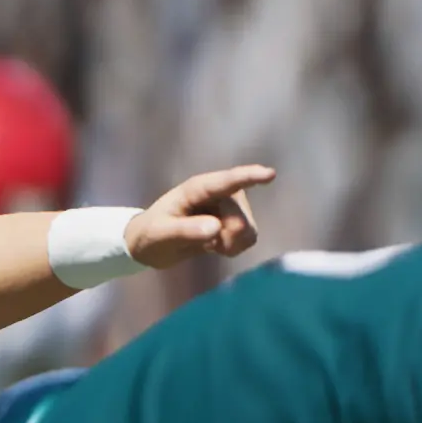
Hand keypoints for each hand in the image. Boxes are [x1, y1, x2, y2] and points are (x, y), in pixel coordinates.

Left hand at [125, 165, 275, 268]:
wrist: (151, 244)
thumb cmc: (151, 234)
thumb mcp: (161, 235)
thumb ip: (186, 231)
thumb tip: (216, 228)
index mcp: (197, 189)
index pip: (226, 182)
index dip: (249, 177)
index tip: (270, 174)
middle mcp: (219, 193)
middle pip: (239, 219)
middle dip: (226, 237)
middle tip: (203, 243)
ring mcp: (230, 206)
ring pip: (248, 230)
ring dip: (230, 244)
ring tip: (207, 244)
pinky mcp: (236, 220)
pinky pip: (249, 238)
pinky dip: (234, 248)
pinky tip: (215, 246)